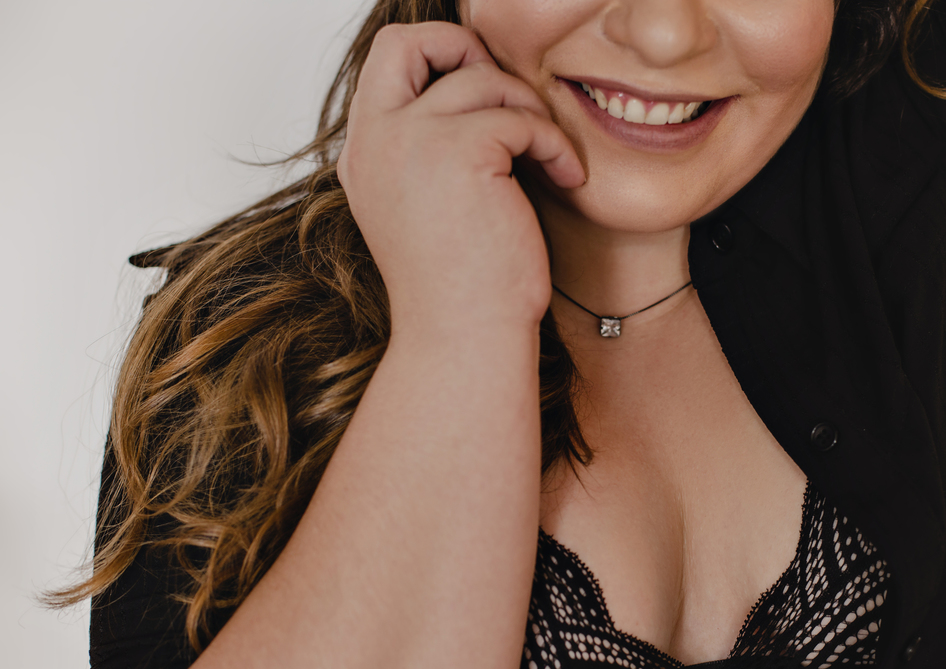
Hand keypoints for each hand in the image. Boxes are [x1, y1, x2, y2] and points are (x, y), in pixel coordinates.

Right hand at [337, 22, 584, 337]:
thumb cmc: (461, 290)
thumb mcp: (427, 210)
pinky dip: (554, 143)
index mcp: (365, 155)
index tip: (485, 98)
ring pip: (482, 79)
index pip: (387, 65)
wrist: (465, 337)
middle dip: (465, 49)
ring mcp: (411, 139)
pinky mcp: (458, 149)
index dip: (438, 60)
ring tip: (549, 158)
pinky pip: (521, 116)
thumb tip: (474, 104)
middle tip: (508, 99)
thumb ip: (428, 156)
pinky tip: (566, 177)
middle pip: (407, 40)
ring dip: (529, 112)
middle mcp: (375, 140)